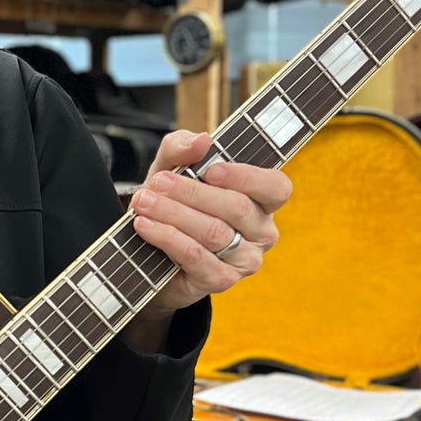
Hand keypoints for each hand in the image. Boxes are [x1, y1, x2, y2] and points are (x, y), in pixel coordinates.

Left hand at [130, 130, 291, 313]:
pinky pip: (195, 256)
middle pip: (238, 208)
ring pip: (214, 232)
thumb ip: (183, 147)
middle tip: (159, 182)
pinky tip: (145, 226)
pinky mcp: (221, 280)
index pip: (275, 187)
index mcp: (262, 200)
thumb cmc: (174, 202)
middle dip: (193, 192)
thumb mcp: (172, 167)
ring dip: (174, 213)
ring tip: (144, 202)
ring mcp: (245, 260)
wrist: (152, 254)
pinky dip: (167, 238)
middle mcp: (261, 232)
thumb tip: (201, 140)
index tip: (211, 169)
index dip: (246, 177)